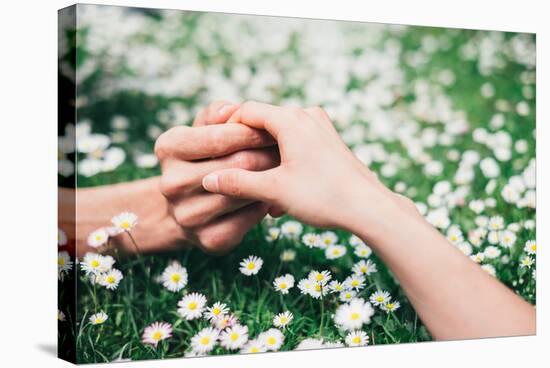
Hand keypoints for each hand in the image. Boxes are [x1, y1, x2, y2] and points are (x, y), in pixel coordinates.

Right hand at [154, 101, 279, 253]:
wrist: (191, 208)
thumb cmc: (205, 156)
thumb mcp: (204, 129)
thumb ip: (217, 115)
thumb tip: (232, 109)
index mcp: (167, 147)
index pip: (217, 137)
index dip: (249, 132)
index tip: (271, 130)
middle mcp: (170, 183)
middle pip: (238, 164)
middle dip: (267, 153)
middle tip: (288, 148)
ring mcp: (187, 216)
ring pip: (245, 191)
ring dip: (271, 178)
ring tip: (287, 168)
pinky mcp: (209, 240)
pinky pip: (249, 218)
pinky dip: (265, 204)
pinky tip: (274, 194)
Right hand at [201, 101, 416, 230]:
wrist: (370, 208)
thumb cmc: (323, 196)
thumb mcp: (274, 190)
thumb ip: (238, 183)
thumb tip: (208, 180)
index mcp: (290, 119)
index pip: (246, 110)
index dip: (226, 128)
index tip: (215, 150)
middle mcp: (307, 115)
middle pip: (264, 122)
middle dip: (246, 148)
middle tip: (232, 173)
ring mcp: (321, 127)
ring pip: (281, 136)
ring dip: (266, 160)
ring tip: (258, 191)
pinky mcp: (329, 141)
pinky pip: (297, 143)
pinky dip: (284, 162)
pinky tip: (281, 195)